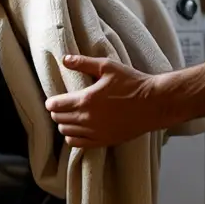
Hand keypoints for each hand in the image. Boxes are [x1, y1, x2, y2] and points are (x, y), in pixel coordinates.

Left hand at [45, 55, 166, 147]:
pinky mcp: (103, 141)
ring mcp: (94, 132)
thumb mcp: (107, 67)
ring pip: (66, 131)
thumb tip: (64, 59)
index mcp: (85, 99)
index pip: (55, 105)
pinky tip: (78, 129)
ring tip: (71, 116)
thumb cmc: (132, 83)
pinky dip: (73, 137)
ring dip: (64, 123)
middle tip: (62, 105)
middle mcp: (87, 118)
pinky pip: (77, 144)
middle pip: (58, 119)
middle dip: (57, 111)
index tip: (55, 98)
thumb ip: (83, 63)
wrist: (153, 104)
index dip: (51, 102)